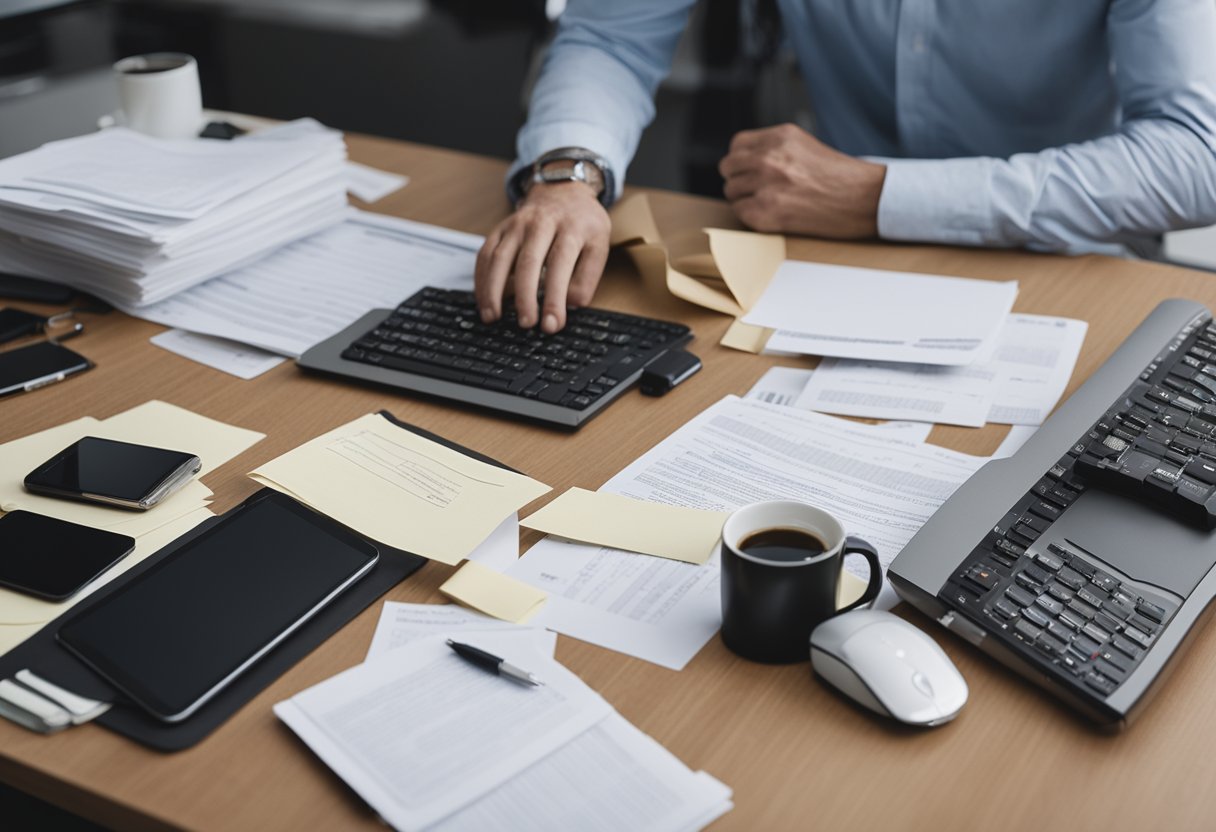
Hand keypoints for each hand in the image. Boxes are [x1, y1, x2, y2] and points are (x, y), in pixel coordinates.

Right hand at [474, 182, 610, 332]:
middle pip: (528, 262)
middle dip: (525, 297)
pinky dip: (481, 279)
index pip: (561, 264)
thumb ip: (588, 275)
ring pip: (500, 257)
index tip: (552, 324)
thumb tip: (571, 305)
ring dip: (494, 290)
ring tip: (493, 317)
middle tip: (526, 324)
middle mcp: (541, 223)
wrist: (563, 190)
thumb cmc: (582, 224)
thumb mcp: (600, 244)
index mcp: (571, 228)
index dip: (555, 297)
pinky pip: (485, 254)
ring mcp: (517, 225)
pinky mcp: (500, 229)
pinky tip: (484, 301)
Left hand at [719, 123, 886, 237]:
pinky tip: (773, 215)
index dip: (742, 160)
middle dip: (740, 179)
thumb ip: (774, 148)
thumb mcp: (804, 146)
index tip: (750, 170)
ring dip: (745, 199)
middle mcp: (770, 157)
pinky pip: (740, 212)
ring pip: (731, 191)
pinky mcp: (766, 212)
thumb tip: (743, 161)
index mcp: (780, 136)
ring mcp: (767, 184)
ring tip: (770, 203)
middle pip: (728, 167)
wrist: (864, 199)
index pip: (737, 145)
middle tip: (758, 189)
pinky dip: (752, 217)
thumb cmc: (840, 177)